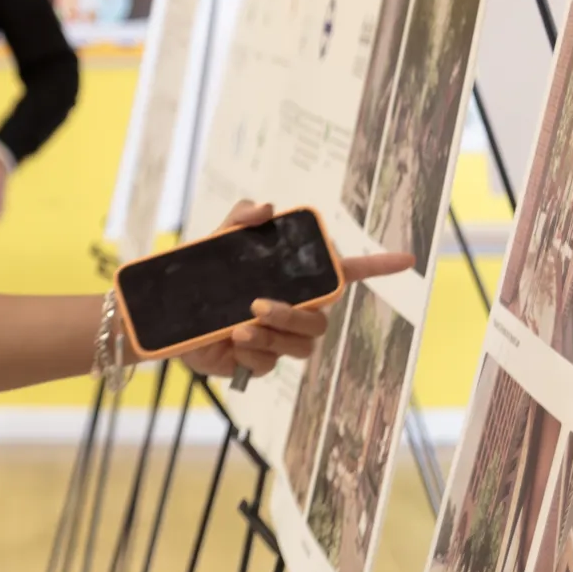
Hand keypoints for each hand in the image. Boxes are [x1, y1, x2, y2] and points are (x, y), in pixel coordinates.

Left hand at [169, 203, 414, 380]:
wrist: (166, 318)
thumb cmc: (199, 277)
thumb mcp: (215, 244)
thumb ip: (239, 222)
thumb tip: (265, 207)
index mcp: (293, 280)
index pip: (345, 273)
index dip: (377, 266)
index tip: (406, 259)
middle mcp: (294, 310)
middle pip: (321, 318)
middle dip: (292, 314)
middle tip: (256, 305)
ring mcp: (280, 339)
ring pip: (302, 345)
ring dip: (272, 335)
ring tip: (238, 327)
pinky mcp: (259, 363)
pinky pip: (270, 364)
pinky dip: (252, 353)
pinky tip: (231, 344)